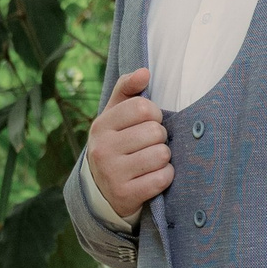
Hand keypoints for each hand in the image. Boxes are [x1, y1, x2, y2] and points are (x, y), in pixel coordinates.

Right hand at [87, 67, 172, 221]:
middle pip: (155, 131)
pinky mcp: (125, 195)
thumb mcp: (115, 116)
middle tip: (150, 145)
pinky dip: (165, 177)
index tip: (149, 123)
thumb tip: (144, 72)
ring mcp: (112, 173)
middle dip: (160, 138)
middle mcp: (102, 148)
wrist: (102, 192)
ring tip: (152, 161)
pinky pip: (162, 178)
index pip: (143, 108)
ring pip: (161, 155)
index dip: (155, 114)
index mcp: (101, 125)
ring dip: (165, 158)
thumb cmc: (117, 145)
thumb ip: (127, 89)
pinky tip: (154, 177)